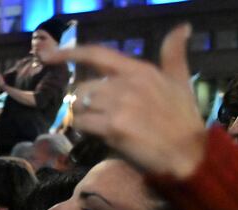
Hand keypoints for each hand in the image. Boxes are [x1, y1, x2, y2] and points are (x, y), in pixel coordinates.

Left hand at [43, 24, 204, 178]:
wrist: (189, 155)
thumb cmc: (183, 120)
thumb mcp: (180, 81)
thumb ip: (174, 54)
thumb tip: (183, 27)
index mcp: (140, 70)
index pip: (97, 54)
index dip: (69, 53)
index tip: (49, 56)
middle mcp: (127, 83)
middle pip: (83, 87)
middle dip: (83, 102)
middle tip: (96, 115)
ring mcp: (119, 105)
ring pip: (79, 105)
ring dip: (82, 117)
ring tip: (99, 126)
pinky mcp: (113, 127)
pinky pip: (82, 124)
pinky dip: (84, 130)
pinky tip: (99, 136)